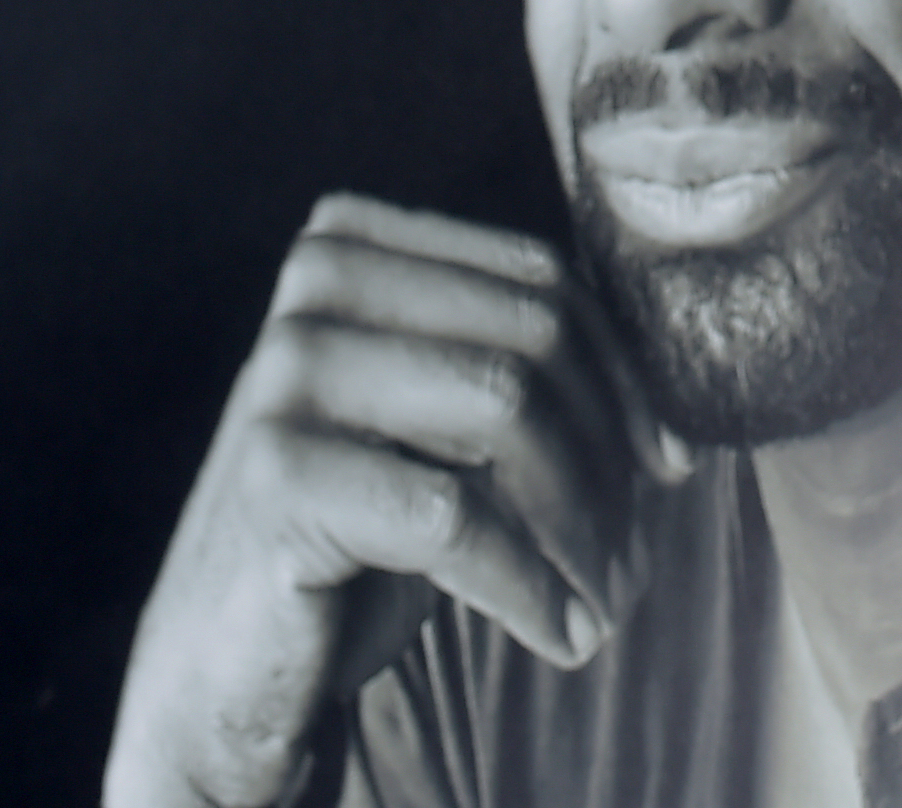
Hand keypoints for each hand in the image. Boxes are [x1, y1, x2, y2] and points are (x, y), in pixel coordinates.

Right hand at [100, 196, 675, 807]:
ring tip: (603, 601)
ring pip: (506, 410)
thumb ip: (516, 368)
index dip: (622, 375)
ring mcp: (286, 374)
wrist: (230, 657)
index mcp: (353, 244)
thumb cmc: (356, 535)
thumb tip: (671, 410)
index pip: (539, 278)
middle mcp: (313, 285)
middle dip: (608, 455)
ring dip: (581, 524)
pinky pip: (454, 515)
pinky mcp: (279, 474)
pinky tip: (556, 632)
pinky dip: (527, 584)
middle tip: (634, 553)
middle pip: (533, 337)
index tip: (666, 463)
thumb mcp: (438, 428)